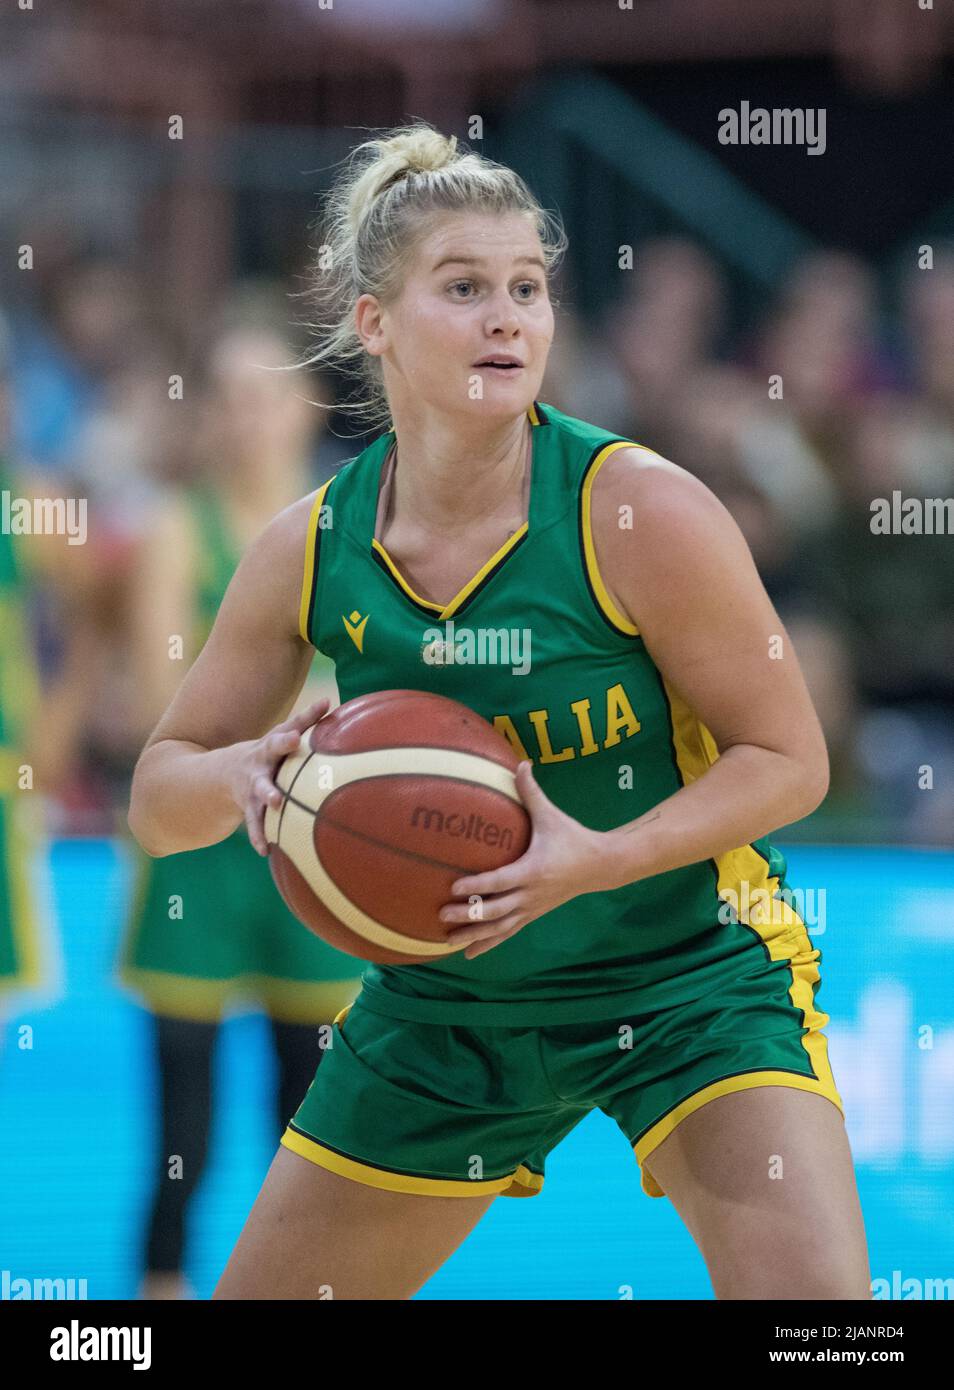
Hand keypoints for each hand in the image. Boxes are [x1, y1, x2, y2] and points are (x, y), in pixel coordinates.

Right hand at [227, 699, 331, 854]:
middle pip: (264, 776)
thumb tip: (328, 701)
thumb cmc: (269, 751)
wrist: (226, 772)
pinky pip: (254, 825)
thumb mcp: (281, 734)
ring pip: (257, 804)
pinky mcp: (248, 809)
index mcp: (269, 750)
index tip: (294, 740)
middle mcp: (258, 770)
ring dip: (264, 813)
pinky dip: (259, 836)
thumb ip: (305, 720)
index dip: (286, 741)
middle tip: (278, 796)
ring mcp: (251, 791)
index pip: (278, 742)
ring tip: (273, 823)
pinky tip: (266, 850)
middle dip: (269, 787)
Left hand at [439, 760, 616, 958]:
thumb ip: (531, 791)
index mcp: (533, 869)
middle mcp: (531, 894)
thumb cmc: (573, 837)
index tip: (453, 886)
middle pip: (496, 909)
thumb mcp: (552, 814)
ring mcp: (532, 908)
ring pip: (500, 927)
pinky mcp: (533, 915)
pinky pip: (508, 933)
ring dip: (474, 935)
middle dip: (469, 914)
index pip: (500, 880)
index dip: (477, 885)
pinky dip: (488, 943)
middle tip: (441, 913)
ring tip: (447, 941)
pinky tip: (469, 953)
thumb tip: (520, 762)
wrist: (602, 866)